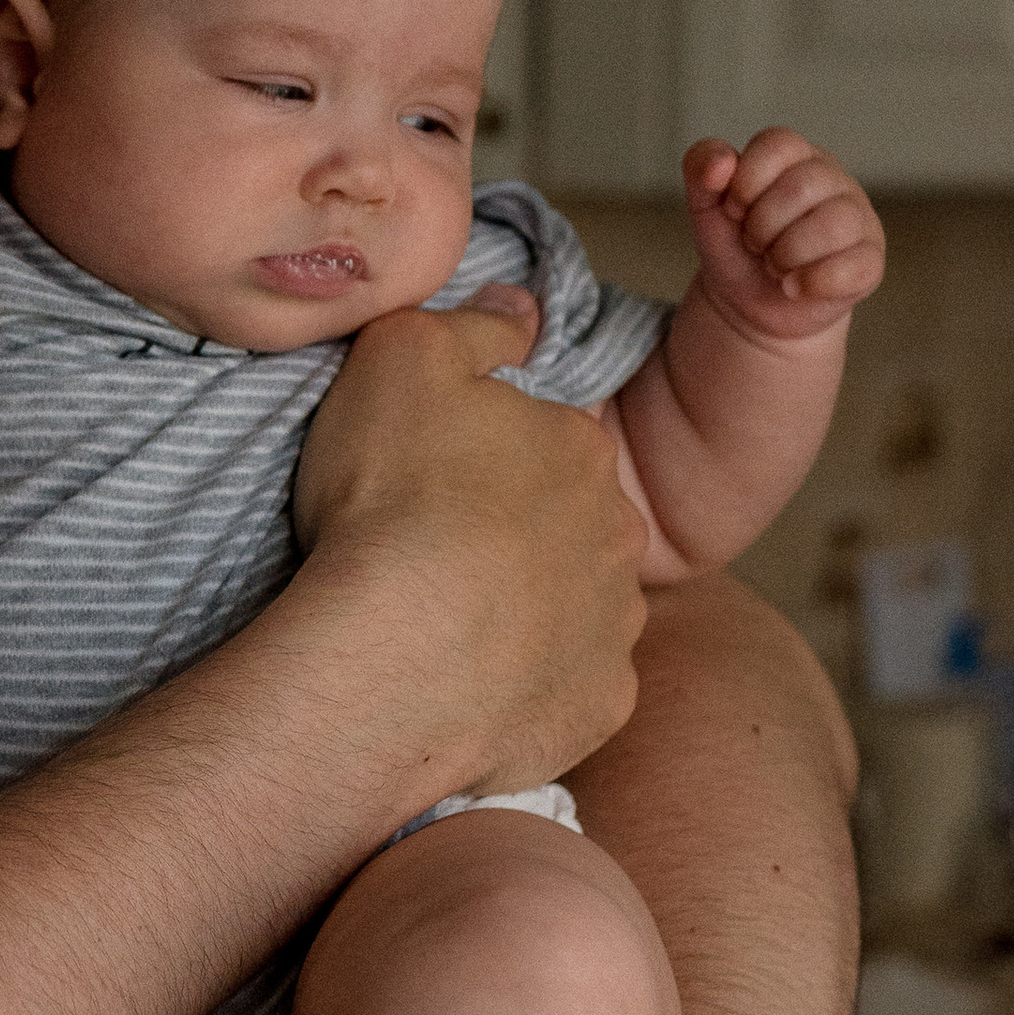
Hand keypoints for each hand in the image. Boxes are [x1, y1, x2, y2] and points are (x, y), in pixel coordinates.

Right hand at [294, 302, 645, 798]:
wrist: (395, 655)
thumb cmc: (394, 498)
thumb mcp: (405, 359)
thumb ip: (473, 325)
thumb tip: (523, 306)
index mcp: (581, 449)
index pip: (545, 441)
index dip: (486, 459)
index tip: (432, 483)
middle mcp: (619, 535)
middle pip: (571, 526)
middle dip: (520, 537)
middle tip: (438, 556)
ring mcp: (614, 629)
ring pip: (578, 609)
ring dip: (529, 614)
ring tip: (447, 628)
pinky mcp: (598, 707)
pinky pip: (568, 691)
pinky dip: (528, 690)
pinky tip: (471, 689)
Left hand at [683, 130, 883, 342]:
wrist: (749, 305)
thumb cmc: (735, 245)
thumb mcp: (705, 204)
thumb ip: (700, 167)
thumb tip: (721, 163)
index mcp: (795, 156)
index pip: (778, 143)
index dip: (746, 182)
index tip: (733, 211)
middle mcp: (833, 180)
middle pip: (802, 187)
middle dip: (761, 226)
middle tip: (755, 244)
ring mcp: (858, 219)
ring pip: (831, 225)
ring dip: (785, 256)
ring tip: (775, 265)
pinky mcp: (870, 262)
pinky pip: (852, 267)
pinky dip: (811, 283)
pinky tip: (793, 287)